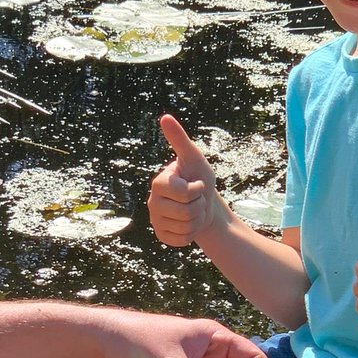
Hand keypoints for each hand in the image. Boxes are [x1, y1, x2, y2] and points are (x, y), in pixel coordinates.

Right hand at [147, 114, 221, 245]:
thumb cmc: (199, 178)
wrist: (206, 204)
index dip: (197, 189)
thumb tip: (165, 117)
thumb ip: (179, 140)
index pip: (184, 192)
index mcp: (158, 183)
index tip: (196, 184)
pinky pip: (182, 239)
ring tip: (193, 210)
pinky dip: (192, 234)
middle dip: (199, 205)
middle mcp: (152, 202)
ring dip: (197, 219)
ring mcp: (155, 221)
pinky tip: (188, 224)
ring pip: (186, 226)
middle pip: (186, 211)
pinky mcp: (162, 236)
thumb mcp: (194, 158)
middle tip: (196, 199)